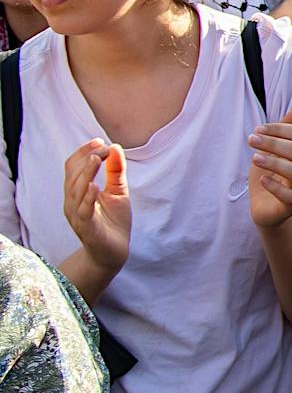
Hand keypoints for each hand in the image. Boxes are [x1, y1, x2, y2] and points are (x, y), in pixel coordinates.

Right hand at [62, 140, 131, 277]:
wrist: (114, 251)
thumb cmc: (113, 221)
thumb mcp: (118, 191)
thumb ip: (116, 171)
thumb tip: (116, 147)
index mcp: (77, 192)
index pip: (72, 167)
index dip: (83, 152)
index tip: (100, 141)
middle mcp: (72, 202)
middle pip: (72, 175)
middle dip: (87, 158)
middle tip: (103, 148)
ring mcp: (77, 215)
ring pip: (74, 190)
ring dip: (85, 173)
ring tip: (96, 159)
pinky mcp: (86, 227)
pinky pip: (82, 211)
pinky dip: (87, 198)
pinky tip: (94, 186)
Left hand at [248, 107, 291, 228]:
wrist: (266, 210)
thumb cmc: (270, 177)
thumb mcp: (273, 152)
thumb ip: (284, 132)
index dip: (278, 129)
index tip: (257, 129)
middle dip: (274, 143)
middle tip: (251, 140)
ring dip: (275, 162)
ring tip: (254, 158)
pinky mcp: (291, 207)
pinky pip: (290, 197)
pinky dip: (276, 187)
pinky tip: (262, 178)